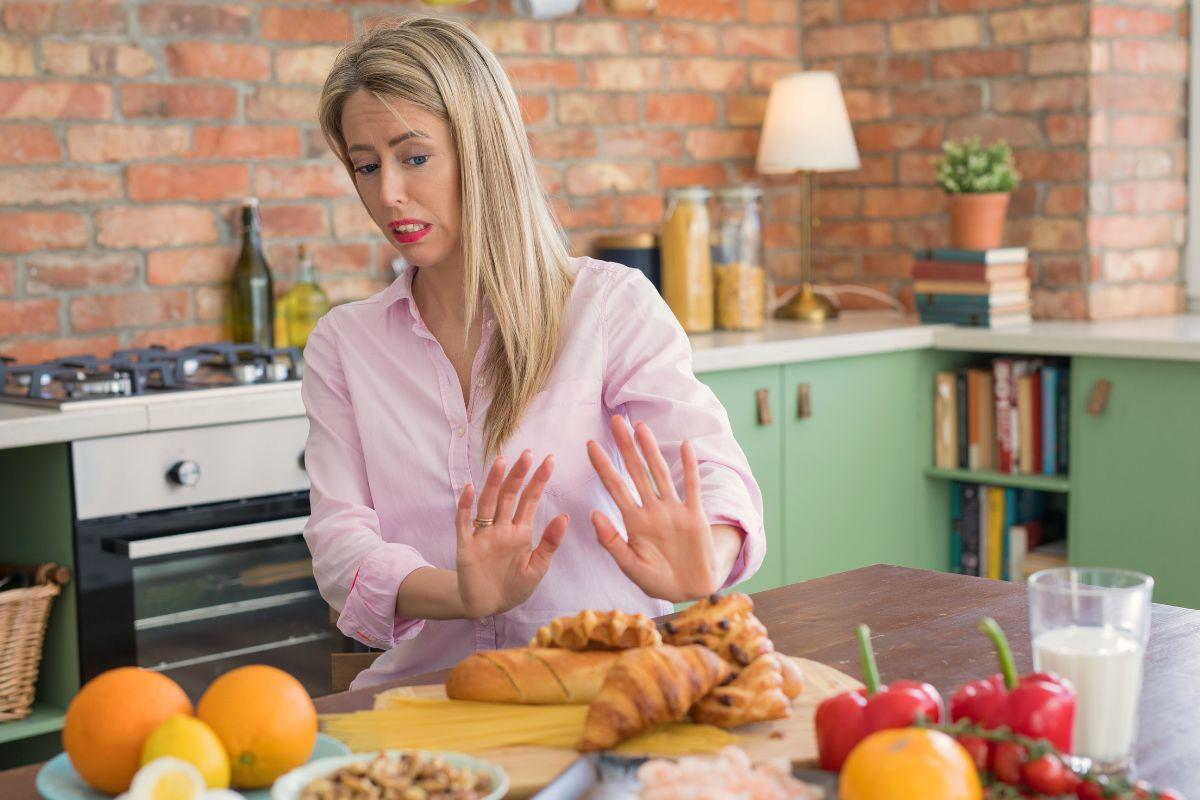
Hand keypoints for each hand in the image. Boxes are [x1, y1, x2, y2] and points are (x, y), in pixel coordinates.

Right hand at [455, 450, 568, 618]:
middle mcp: (502, 527)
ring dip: (494, 483)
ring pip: (488, 503)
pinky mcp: (466, 545)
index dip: (539, 480)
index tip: (549, 460)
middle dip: (518, 475)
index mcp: (520, 531)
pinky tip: (469, 489)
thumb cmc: (513, 587)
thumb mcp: (537, 568)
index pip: (530, 500)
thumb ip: (549, 543)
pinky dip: (465, 506)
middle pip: (510, 495)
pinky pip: (464, 523)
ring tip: (501, 462)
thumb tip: (565, 516)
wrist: (487, 606)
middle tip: (528, 454)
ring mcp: (483, 534)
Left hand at [587, 416, 723, 602]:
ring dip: (651, 450)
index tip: (590, 445)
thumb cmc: (657, 580)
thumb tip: (592, 513)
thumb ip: (611, 541)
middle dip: (625, 447)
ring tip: (641, 427)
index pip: (614, 486)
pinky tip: (687, 446)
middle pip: (636, 472)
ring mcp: (674, 511)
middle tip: (616, 421)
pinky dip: (690, 468)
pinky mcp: (695, 517)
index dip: (603, 466)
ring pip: (660, 474)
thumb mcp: (629, 566)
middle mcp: (652, 510)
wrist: (689, 591)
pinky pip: (692, 487)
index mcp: (634, 521)